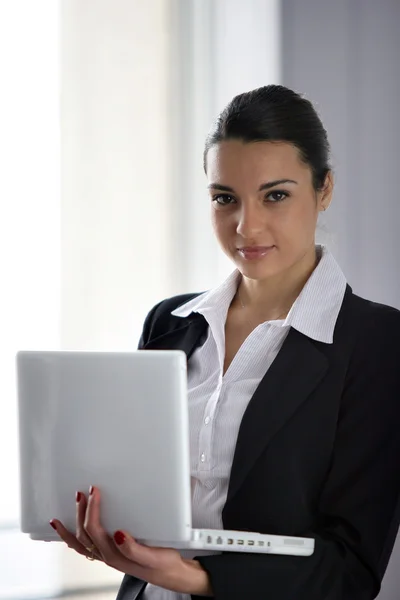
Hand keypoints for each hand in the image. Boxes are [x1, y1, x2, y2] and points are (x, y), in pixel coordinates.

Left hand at [49, 486, 212, 595]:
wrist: (171, 574)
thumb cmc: (163, 564)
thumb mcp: (153, 556)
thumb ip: (134, 547)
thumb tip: (118, 534)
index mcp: (115, 555)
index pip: (95, 530)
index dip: (92, 510)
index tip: (95, 492)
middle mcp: (108, 556)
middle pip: (85, 534)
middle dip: (81, 512)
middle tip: (84, 492)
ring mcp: (107, 556)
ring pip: (80, 543)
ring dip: (70, 527)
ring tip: (63, 514)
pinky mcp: (111, 553)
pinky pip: (85, 548)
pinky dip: (73, 540)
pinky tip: (69, 533)